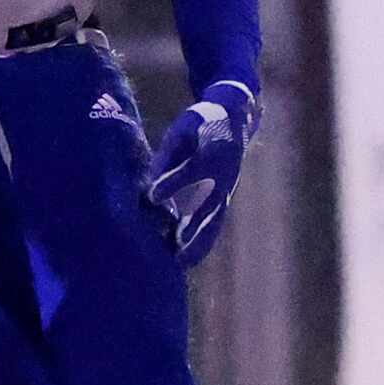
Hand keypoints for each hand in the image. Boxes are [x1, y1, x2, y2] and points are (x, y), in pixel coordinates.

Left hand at [146, 79, 256, 266]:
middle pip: (210, 207)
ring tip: (182, 264)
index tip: (154, 197)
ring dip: (199, 244)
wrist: (234, 120)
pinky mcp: (223, 199)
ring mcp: (226, 190)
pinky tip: (186, 259)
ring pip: (214, 222)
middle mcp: (224, 175)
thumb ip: (167, 156)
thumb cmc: (200, 124)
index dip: (173, 183)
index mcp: (213, 152)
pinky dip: (202, 243)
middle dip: (193, 229)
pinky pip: (213, 224)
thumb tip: (149, 184)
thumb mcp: (182, 131)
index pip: (192, 171)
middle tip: (176, 249)